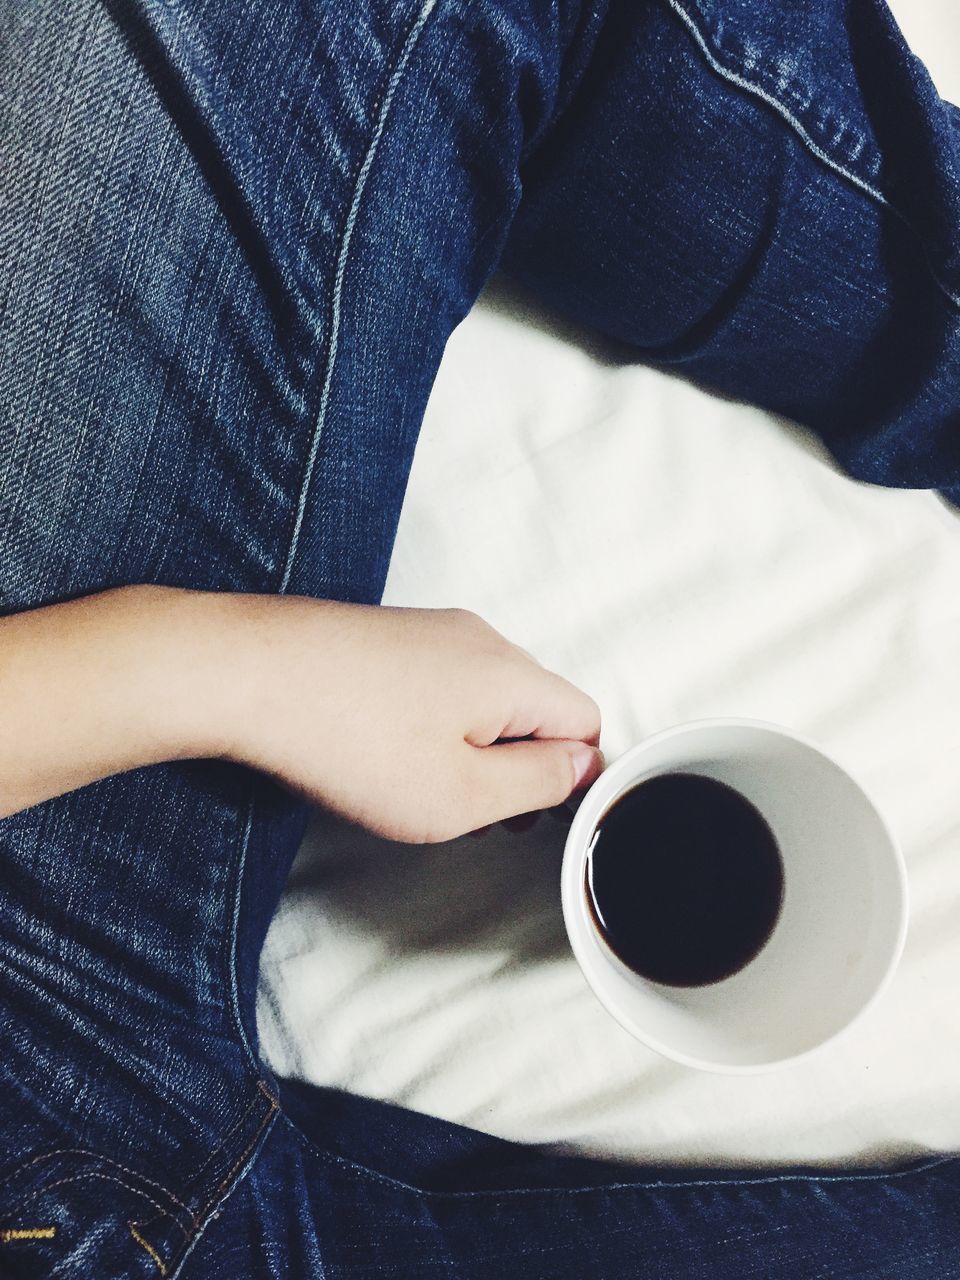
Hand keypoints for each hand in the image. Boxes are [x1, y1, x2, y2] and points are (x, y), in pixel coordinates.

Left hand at [224, 597, 602, 842]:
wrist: (245, 674)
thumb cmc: (346, 737)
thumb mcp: (462, 793)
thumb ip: (539, 782)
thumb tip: (583, 766)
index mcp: (512, 674)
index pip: (586, 722)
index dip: (571, 778)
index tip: (534, 816)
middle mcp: (480, 640)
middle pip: (536, 708)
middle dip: (519, 767)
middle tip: (477, 816)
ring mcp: (431, 632)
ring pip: (485, 699)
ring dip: (473, 750)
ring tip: (423, 791)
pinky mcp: (389, 638)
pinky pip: (440, 685)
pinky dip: (432, 727)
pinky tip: (387, 757)